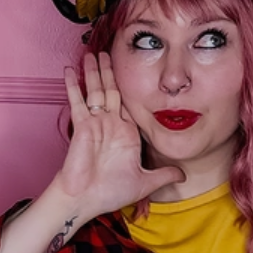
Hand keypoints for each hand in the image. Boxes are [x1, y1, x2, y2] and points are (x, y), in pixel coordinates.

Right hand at [53, 51, 185, 217]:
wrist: (86, 200)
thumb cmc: (109, 192)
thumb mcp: (144, 182)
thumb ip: (164, 175)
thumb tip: (183, 174)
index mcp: (125, 133)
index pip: (129, 104)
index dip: (130, 87)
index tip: (130, 70)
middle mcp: (110, 124)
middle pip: (111, 91)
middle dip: (109, 71)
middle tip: (108, 52)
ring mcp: (95, 123)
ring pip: (95, 91)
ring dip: (94, 72)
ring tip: (92, 54)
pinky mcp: (82, 126)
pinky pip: (78, 102)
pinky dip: (73, 86)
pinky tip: (69, 70)